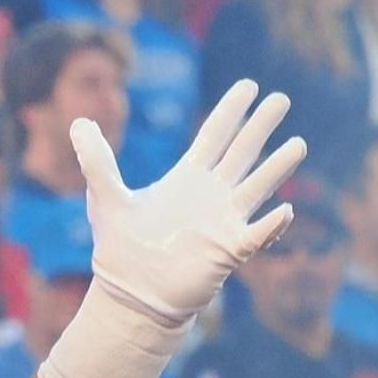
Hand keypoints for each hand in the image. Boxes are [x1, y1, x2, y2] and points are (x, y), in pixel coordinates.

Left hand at [74, 80, 305, 326]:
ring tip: (298, 143)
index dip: (231, 111)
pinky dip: (271, 226)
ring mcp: (224, 221)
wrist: (132, 292)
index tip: (249, 85)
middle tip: (281, 99)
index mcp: (187, 178)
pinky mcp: (229, 250)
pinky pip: (256, 235)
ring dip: (277, 168)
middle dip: (260, 127)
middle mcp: (211, 195)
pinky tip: (285, 211)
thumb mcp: (106, 197)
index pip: (214, 136)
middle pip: (242, 153)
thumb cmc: (121, 247)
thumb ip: (96, 161)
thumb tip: (79, 122)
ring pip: (257, 187)